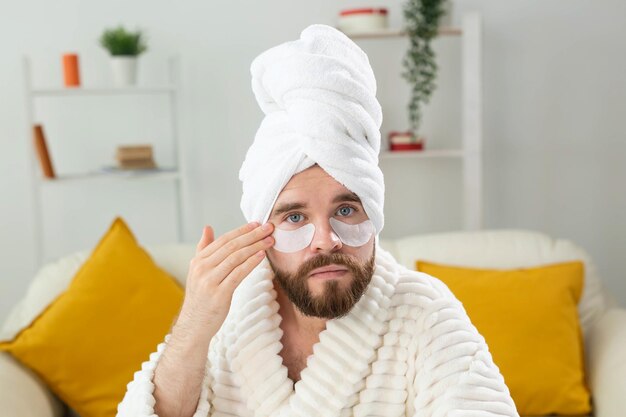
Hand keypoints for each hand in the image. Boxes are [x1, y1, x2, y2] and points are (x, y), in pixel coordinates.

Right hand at [177, 221, 274, 336]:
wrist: (194, 326)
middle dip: (252, 235)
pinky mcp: (219, 294)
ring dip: (255, 246)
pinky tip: (262, 256)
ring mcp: (209, 281)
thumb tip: (208, 227)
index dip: (241, 230)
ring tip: (270, 240)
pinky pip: (238, 274)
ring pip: (236, 258)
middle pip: (232, 246)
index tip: (257, 224)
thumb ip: (203, 249)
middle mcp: (202, 268)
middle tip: (268, 227)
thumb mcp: (197, 272)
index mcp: (198, 261)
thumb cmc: (200, 298)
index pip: (223, 240)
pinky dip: (251, 263)